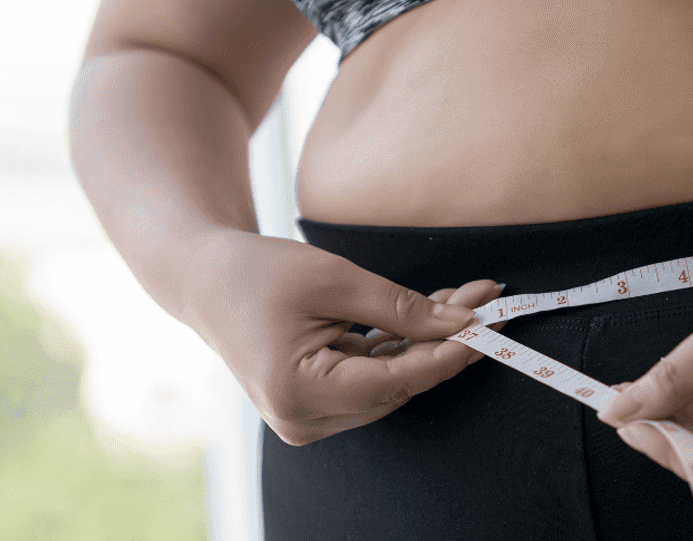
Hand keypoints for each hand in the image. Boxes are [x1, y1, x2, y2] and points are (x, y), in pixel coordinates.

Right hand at [185, 231, 504, 445]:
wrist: (205, 280)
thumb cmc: (257, 273)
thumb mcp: (332, 278)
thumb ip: (398, 307)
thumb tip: (457, 325)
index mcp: (297, 391)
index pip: (391, 382)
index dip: (443, 357)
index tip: (485, 328)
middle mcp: (302, 418)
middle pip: (395, 385)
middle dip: (443, 343)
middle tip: (486, 300)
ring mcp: (307, 417)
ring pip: (389, 382)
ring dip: (427, 343)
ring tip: (466, 297)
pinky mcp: (314, 404)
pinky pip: (371, 377)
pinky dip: (400, 346)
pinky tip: (433, 314)